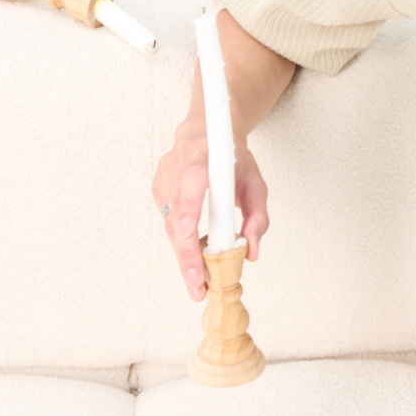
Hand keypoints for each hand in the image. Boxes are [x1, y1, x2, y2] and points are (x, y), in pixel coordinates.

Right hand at [153, 124, 269, 300]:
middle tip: (198, 283)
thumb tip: (251, 252)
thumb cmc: (234, 159)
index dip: (190, 206)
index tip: (191, 232)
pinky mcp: (157, 188)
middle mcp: (177, 163)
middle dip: (187, 252)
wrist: (208, 132)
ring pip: (170, 224)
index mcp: (204, 155)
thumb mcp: (255, 181)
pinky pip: (168, 222)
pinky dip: (181, 242)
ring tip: (197, 283)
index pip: (193, 179)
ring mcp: (163, 176)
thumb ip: (258, 215)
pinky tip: (192, 257)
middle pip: (177, 213)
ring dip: (184, 255)